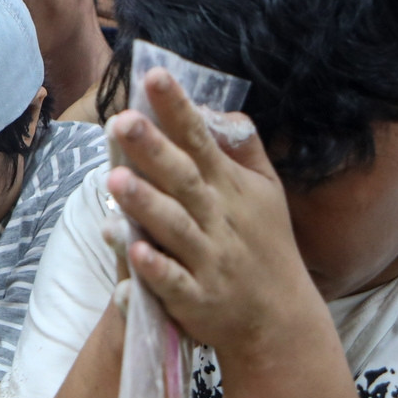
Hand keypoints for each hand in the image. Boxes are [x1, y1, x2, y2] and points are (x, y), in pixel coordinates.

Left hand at [104, 67, 325, 362]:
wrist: (282, 321)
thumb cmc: (266, 247)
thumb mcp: (267, 194)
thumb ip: (243, 151)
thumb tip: (223, 109)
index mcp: (230, 189)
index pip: (201, 141)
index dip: (178, 109)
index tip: (153, 75)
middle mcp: (219, 220)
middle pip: (184, 179)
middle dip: (154, 149)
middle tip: (121, 119)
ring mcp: (209, 260)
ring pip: (174, 228)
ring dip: (147, 204)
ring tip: (115, 179)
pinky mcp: (196, 298)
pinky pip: (173, 282)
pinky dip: (154, 268)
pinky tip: (132, 250)